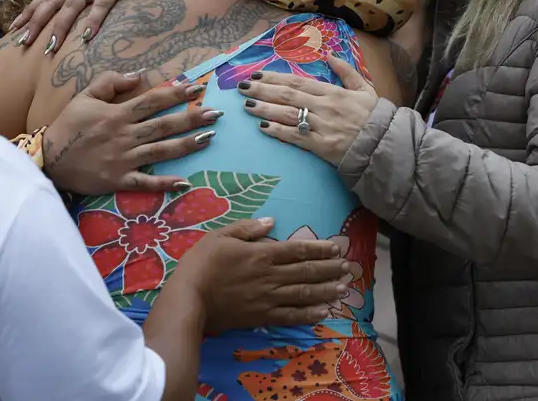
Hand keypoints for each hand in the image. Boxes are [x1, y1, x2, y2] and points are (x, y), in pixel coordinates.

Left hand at [7, 0, 133, 53]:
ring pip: (71, 7)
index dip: (27, 13)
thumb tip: (57, 25)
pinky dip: (93, 21)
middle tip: (24, 42)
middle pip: (50, 4)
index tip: (13, 29)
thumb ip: (72, 5)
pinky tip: (87, 37)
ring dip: (59, 27)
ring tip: (51, 46)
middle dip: (35, 23)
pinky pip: (101, 7)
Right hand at [43, 71, 220, 194]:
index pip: (152, 101)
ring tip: (209, 138)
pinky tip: (184, 182)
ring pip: (161, 151)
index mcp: (117, 114)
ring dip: (186, 144)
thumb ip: (110, 82)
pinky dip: (164, 183)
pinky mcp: (119, 180)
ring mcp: (124, 159)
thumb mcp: (84, 96)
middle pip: (164, 125)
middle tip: (216, 113)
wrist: (49, 159)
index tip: (197, 88)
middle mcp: (125, 136)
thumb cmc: (68, 126)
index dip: (176, 93)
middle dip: (191, 118)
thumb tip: (138, 76)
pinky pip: (145, 183)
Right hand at [169, 217, 349, 330]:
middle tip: (348, 267)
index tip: (337, 247)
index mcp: (261, 254)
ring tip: (344, 287)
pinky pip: (291, 316)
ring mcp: (268, 298)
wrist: (189, 299)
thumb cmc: (201, 264)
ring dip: (326, 290)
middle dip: (329, 268)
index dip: (319, 248)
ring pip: (304, 294)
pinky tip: (324, 312)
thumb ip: (247, 228)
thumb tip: (271, 220)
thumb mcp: (219, 236)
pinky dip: (309, 314)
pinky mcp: (262, 317)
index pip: (297, 250)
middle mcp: (271, 276)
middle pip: (306, 272)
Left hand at [237, 57, 378, 164]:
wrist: (387, 146)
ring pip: (288, 115)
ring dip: (266, 109)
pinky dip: (279, 131)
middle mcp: (324, 107)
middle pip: (288, 96)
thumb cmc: (375, 118)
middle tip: (242, 87)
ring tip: (247, 105)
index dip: (275, 78)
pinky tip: (263, 127)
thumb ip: (346, 71)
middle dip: (262, 90)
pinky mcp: (322, 147)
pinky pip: (296, 137)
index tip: (257, 75)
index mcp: (333, 92)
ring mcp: (322, 127)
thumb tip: (328, 55)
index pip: (298, 82)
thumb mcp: (365, 89)